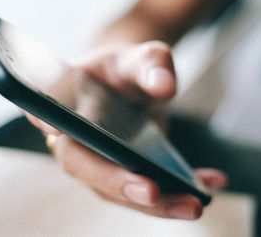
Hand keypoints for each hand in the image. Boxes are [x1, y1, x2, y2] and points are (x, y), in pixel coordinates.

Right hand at [26, 41, 226, 218]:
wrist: (130, 85)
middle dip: (120, 185)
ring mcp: (101, 162)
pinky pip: (148, 190)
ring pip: (121, 192)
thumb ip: (151, 63)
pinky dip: (179, 190)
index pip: (51, 117)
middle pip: (90, 169)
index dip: (50, 127)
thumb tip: (164, 87)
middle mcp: (78, 141)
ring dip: (158, 204)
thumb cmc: (125, 70)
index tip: (56, 130)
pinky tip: (210, 182)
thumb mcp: (139, 56)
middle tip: (155, 193)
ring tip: (195, 203)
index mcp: (69, 105)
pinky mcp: (124, 173)